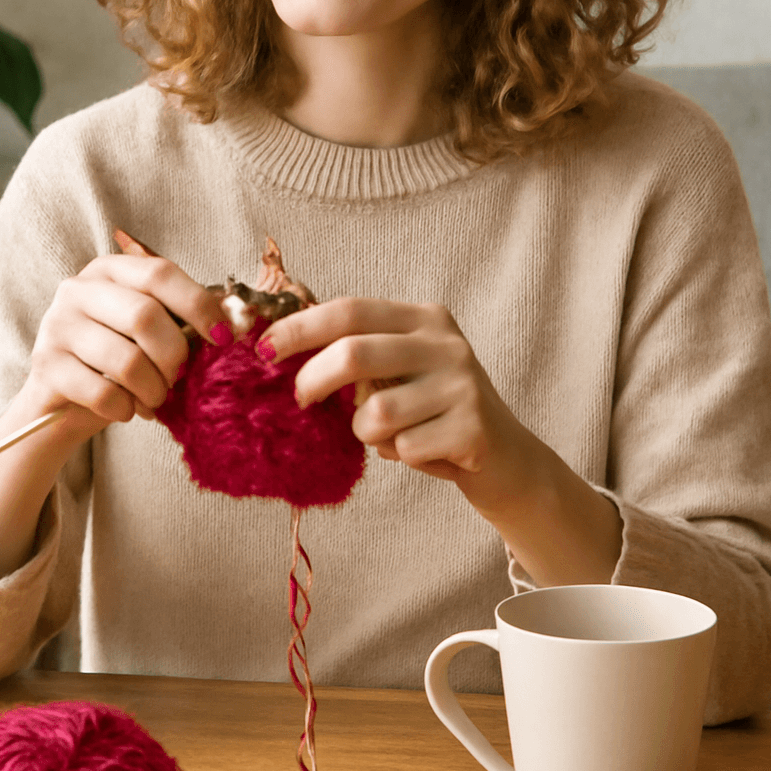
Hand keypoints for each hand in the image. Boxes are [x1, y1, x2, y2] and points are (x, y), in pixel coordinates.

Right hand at [22, 249, 231, 437]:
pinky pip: (102, 392)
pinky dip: (125, 408)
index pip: (160, 274)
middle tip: (178, 379)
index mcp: (110, 270)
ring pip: (126, 360)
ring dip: (152, 389)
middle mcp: (78, 289)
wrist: (58, 403)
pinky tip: (126, 410)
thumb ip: (176, 320)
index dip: (198, 304)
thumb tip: (227, 329)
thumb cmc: (113, 362)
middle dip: (173, 356)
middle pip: (145, 315)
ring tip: (154, 399)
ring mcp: (57, 325)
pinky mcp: (45, 365)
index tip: (222, 338)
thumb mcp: (143, 331)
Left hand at [257, 297, 528, 515]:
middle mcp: (446, 344)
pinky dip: (403, 458)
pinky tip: (428, 452)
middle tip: (302, 401)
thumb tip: (280, 350)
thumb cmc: (435, 412)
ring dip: (368, 434)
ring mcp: (463, 385)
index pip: (350, 311)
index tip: (263, 350)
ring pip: (375, 413)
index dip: (300, 328)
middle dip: (313, 380)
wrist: (508, 459)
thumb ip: (360, 355)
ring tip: (394, 437)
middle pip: (354, 353)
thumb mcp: (403, 369)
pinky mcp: (472, 429)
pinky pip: (404, 449)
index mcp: (424, 318)